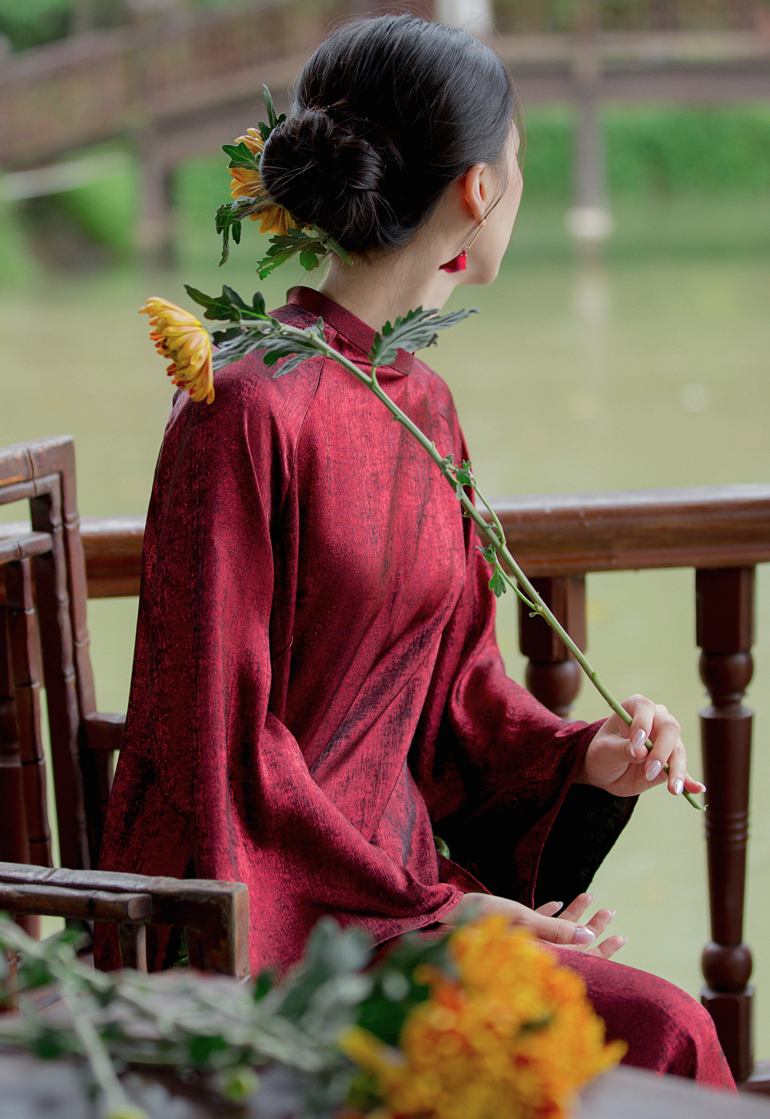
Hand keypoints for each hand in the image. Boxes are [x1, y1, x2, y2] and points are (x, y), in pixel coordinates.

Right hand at [438, 891, 625, 958]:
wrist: (439, 917)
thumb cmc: (477, 919)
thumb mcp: (521, 921)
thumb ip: (555, 931)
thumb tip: (591, 940)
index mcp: (538, 955)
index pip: (579, 956)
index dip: (603, 950)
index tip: (623, 937)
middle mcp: (531, 952)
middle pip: (571, 942)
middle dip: (592, 926)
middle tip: (612, 911)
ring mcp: (519, 942)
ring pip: (555, 931)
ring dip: (573, 916)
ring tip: (589, 897)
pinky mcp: (505, 931)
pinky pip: (534, 925)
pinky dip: (547, 914)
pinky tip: (555, 902)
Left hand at [576, 693, 705, 799]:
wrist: (605, 771)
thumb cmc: (601, 752)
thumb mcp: (605, 751)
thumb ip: (622, 749)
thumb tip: (641, 753)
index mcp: (635, 708)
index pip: (645, 708)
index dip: (643, 723)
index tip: (636, 744)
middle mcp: (655, 720)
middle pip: (670, 728)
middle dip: (662, 751)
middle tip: (649, 772)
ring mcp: (666, 741)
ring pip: (678, 751)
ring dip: (677, 770)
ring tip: (673, 789)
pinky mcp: (671, 762)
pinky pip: (683, 770)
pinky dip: (689, 780)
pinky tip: (696, 789)